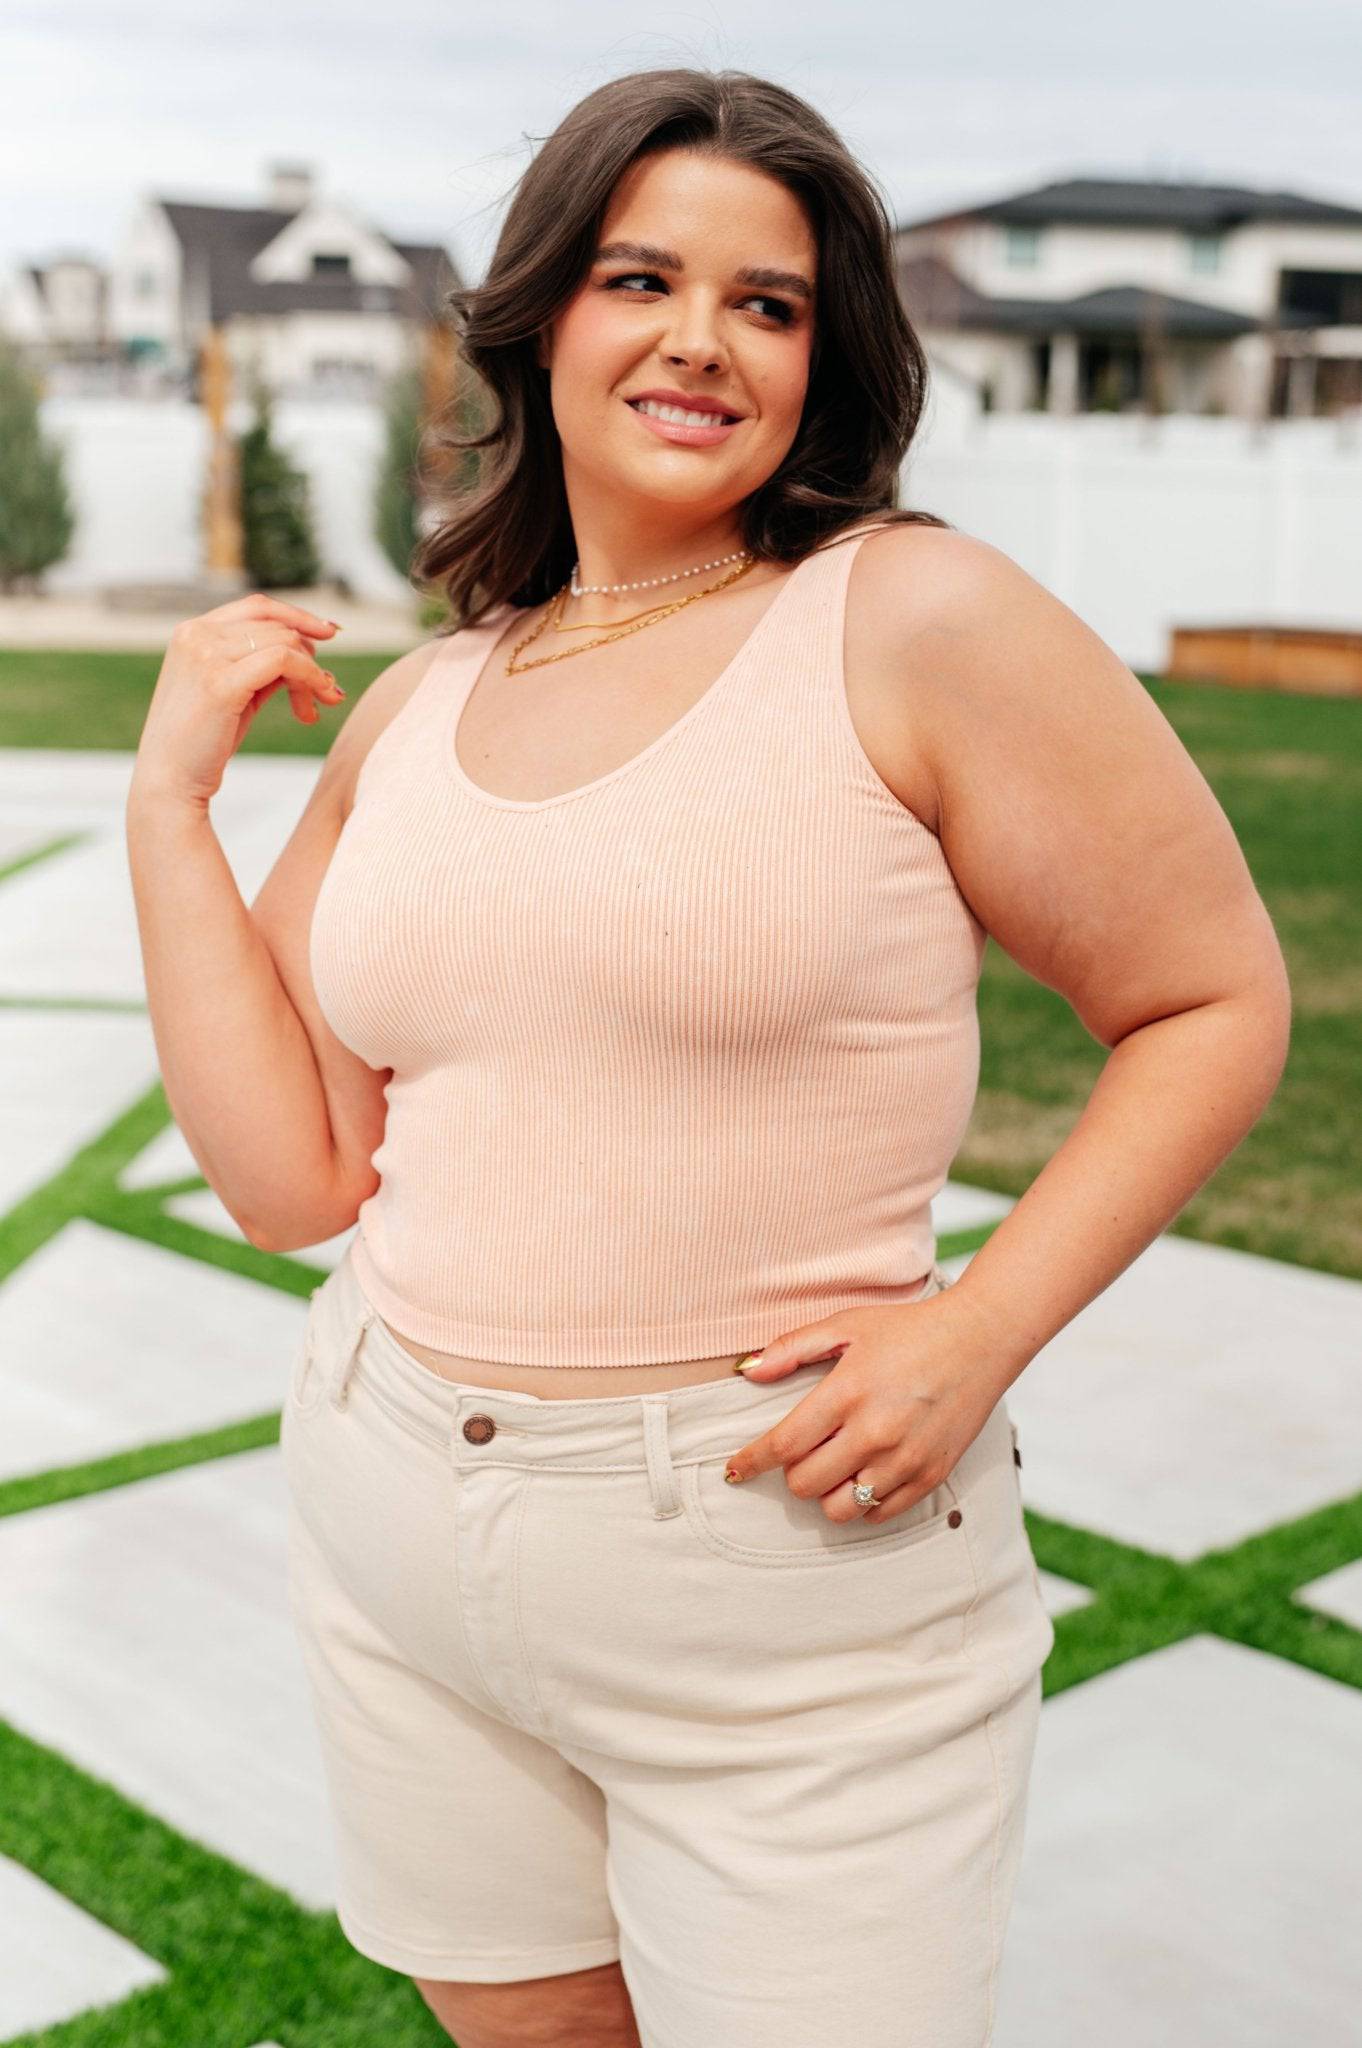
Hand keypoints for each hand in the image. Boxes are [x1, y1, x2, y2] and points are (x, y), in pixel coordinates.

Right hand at [129, 593, 343, 809]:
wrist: (170, 781)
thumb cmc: (202, 741)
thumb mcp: (233, 691)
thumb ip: (261, 665)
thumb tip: (308, 652)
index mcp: (193, 631)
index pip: (258, 607)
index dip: (298, 616)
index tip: (329, 634)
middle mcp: (196, 634)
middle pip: (277, 627)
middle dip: (310, 658)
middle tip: (326, 695)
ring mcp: (205, 655)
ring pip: (285, 643)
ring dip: (312, 676)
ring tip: (313, 709)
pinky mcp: (220, 682)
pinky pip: (284, 661)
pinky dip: (309, 679)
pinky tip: (313, 707)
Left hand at [722, 1293, 1007, 1526]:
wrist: (980, 1340)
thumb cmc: (908, 1329)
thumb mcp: (847, 1324)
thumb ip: (792, 1348)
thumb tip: (747, 1371)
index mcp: (847, 1393)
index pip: (784, 1444)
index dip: (751, 1461)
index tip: (735, 1469)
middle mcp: (874, 1432)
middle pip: (805, 1484)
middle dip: (793, 1472)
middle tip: (804, 1452)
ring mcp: (905, 1459)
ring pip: (840, 1509)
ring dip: (826, 1492)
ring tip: (834, 1467)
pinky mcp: (931, 1476)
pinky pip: (879, 1515)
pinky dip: (863, 1504)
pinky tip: (864, 1476)